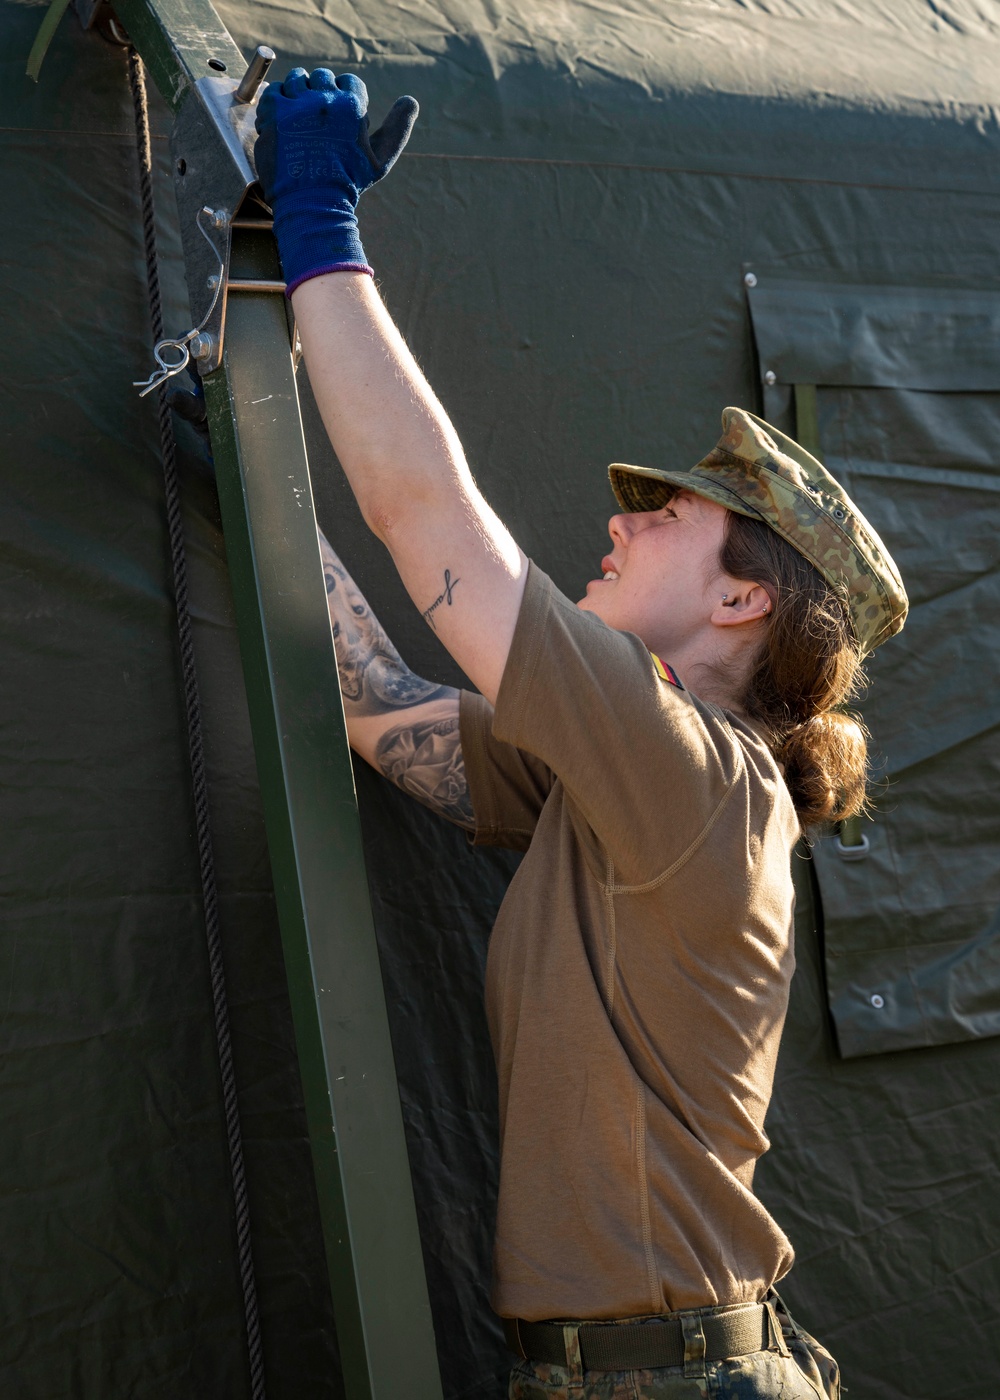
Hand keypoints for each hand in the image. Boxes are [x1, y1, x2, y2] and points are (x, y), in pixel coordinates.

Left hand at [254, 69, 417, 292]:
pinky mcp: (275, 112)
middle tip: (315, 122)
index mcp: (353, 107)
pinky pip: (274, 90)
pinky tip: (282, 123)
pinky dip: (277, 103)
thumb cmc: (348, 186)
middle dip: (320, 95)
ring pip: (297, 78)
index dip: (343, 98)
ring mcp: (299, 105)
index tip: (336, 119)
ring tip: (298, 119)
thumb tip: (411, 101)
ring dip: (297, 94)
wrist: (312, 206)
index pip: (348, 82)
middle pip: (322, 77)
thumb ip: (397, 129)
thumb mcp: (380, 160)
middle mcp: (326, 100)